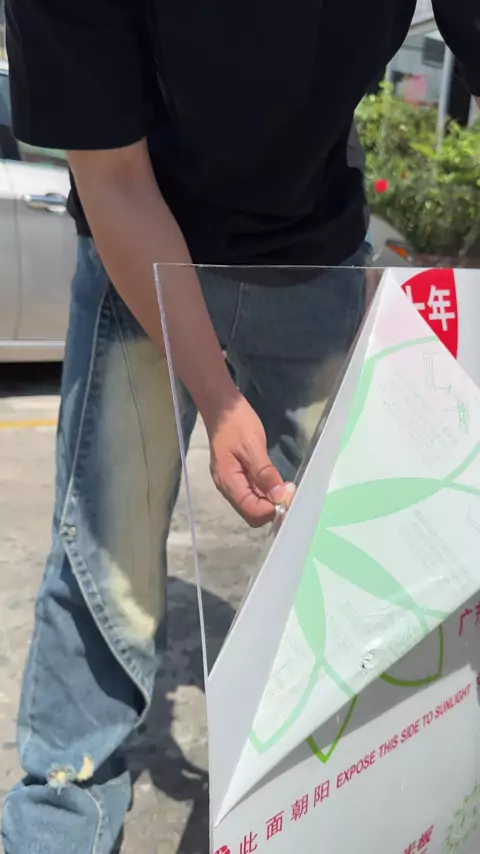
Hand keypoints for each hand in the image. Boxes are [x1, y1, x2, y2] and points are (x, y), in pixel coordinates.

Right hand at [205, 393, 294, 526]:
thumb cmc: (236, 423)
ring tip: (286, 487)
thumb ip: (265, 473)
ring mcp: (231, 482)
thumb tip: (279, 497)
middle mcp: (227, 487)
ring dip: (270, 501)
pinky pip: (252, 493)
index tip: (289, 494)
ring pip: (252, 505)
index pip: (251, 511)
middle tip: (289, 491)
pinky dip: (265, 493)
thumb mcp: (253, 446)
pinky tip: (276, 483)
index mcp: (228, 482)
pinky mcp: (236, 476)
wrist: (221, 407)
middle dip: (271, 508)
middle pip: (251, 513)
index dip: (271, 509)